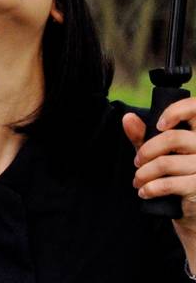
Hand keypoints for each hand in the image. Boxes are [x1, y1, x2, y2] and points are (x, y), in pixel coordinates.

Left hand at [123, 99, 195, 246]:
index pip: (195, 108)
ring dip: (144, 172)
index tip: (158, 126)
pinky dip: (151, 188)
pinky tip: (144, 191)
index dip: (176, 111)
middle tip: (137, 161)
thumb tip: (128, 118)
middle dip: (147, 150)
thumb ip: (144, 134)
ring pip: (166, 163)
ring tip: (137, 179)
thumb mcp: (158, 152)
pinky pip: (169, 184)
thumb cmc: (175, 174)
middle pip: (172, 138)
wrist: (191, 210)